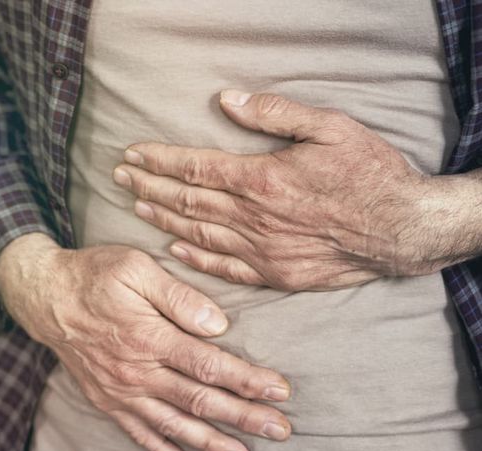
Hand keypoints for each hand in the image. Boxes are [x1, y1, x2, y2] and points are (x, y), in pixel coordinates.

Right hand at [0, 233, 291, 450]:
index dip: (247, 380)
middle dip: (243, 417)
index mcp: (149, 337)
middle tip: (280, 430)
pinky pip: (137, 433)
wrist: (43, 295)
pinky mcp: (106, 399)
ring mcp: (120, 391)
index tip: (280, 391)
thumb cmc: (94, 275)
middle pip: (199, 401)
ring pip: (173, 424)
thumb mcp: (136, 268)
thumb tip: (218, 326)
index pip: (209, 366)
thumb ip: (179, 297)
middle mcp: (136, 372)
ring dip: (210, 443)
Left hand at [114, 90, 448, 290]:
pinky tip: (173, 249)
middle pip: (187, 202)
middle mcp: (253, 219)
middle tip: (120, 176)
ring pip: (198, 234)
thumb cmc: (370, 174)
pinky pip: (224, 269)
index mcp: (261, 180)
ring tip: (136, 205)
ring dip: (162, 219)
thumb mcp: (330, 127)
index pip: (194, 169)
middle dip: (149, 186)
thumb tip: (228, 100)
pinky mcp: (275, 275)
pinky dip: (194, 258)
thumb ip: (275, 113)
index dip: (159, 161)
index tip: (132, 154)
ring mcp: (262, 251)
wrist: (405, 230)